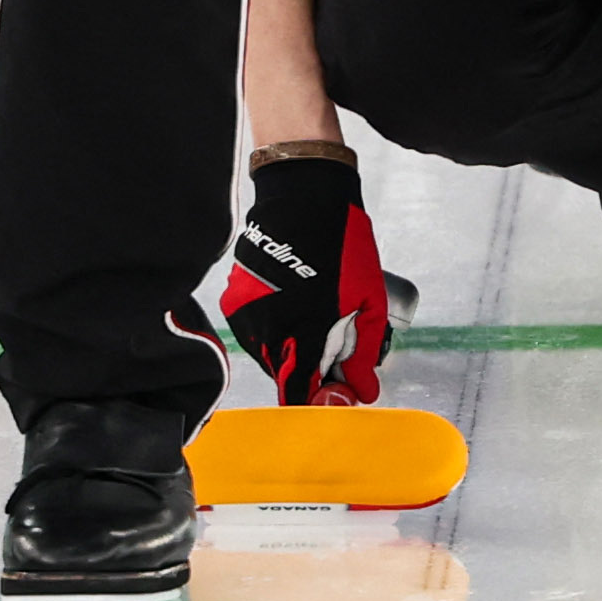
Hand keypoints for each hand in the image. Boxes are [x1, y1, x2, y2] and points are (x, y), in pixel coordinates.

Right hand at [219, 155, 393, 405]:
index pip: (298, 394)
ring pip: (269, 355)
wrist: (304, 199)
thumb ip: (362, 353)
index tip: (331, 395)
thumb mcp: (367, 301)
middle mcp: (269, 329)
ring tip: (313, 316)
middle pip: (284, 377)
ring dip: (290, 350)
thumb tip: (362, 392)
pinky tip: (292, 305)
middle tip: (331, 345)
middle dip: (307, 372)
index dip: (315, 401)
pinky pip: (255, 332)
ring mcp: (247, 315)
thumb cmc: (343, 246)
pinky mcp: (234, 301)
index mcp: (305, 333)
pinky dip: (273, 329)